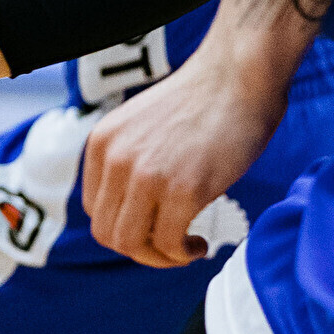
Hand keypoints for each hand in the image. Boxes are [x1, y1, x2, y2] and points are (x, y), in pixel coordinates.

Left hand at [80, 46, 287, 267]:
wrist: (239, 75)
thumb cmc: (203, 101)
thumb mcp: (143, 127)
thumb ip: (130, 160)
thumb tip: (135, 211)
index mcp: (102, 143)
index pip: (94, 210)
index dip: (124, 228)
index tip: (153, 229)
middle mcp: (116, 159)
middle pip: (107, 234)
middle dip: (140, 250)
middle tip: (172, 246)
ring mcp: (147, 175)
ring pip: (132, 245)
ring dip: (160, 257)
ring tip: (187, 247)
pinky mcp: (183, 189)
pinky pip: (170, 243)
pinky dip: (184, 253)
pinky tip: (201, 243)